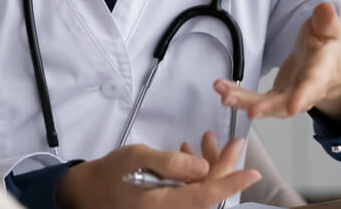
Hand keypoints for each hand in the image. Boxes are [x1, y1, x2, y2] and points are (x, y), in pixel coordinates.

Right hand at [56, 133, 259, 208]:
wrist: (89, 192)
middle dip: (223, 167)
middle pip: (207, 193)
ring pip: (200, 190)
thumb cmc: (111, 173)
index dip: (230, 184)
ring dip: (208, 166)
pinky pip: (189, 192)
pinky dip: (194, 172)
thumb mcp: (137, 159)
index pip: (206, 196)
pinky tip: (187, 152)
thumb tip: (203, 167)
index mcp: (165, 205)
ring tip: (206, 139)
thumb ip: (170, 163)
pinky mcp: (167, 206)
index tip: (251, 172)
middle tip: (233, 142)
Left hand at [213, 2, 340, 122]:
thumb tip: (325, 8)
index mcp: (320, 73)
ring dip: (245, 103)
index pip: (313, 85)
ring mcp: (287, 97)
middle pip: (286, 102)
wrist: (327, 67)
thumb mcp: (327, 31)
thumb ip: (325, 22)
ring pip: (267, 105)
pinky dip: (239, 98)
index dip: (304, 96)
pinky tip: (223, 93)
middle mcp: (303, 91)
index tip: (293, 107)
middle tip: (251, 111)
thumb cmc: (324, 47)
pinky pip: (256, 101)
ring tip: (225, 97)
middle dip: (267, 107)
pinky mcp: (274, 97)